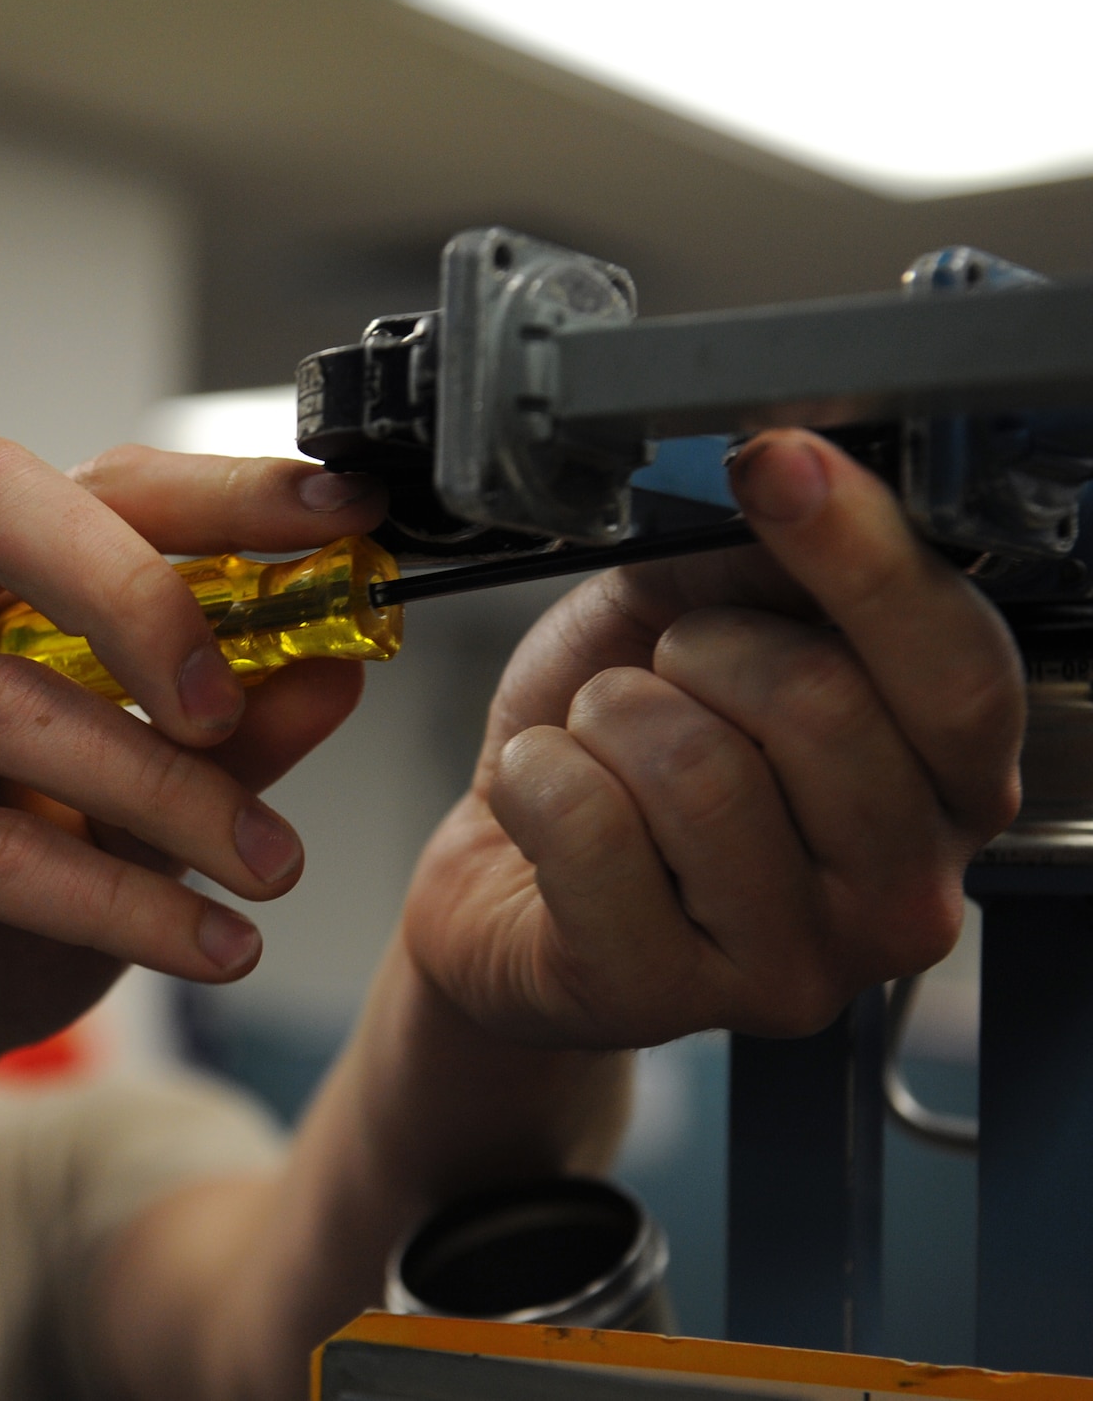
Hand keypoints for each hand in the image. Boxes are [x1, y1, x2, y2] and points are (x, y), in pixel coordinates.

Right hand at [0, 441, 384, 1167]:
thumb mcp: (121, 823)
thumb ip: (215, 741)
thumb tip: (337, 667)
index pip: (72, 483)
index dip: (212, 491)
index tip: (338, 517)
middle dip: (144, 588)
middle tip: (239, 698)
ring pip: (9, 704)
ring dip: (171, 791)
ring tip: (270, 866)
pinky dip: (126, 902)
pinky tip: (214, 948)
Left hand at [402, 429, 1022, 1048]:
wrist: (506, 871)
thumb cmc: (619, 753)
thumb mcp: (691, 615)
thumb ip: (762, 561)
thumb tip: (790, 482)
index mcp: (945, 784)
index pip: (956, 661)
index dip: (860, 548)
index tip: (777, 462)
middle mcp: (903, 894)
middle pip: (822, 705)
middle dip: (699, 648)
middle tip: (660, 678)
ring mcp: (791, 967)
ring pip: (696, 769)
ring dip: (607, 718)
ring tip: (601, 747)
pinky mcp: (660, 1000)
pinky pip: (587, 828)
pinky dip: (534, 777)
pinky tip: (545, 802)